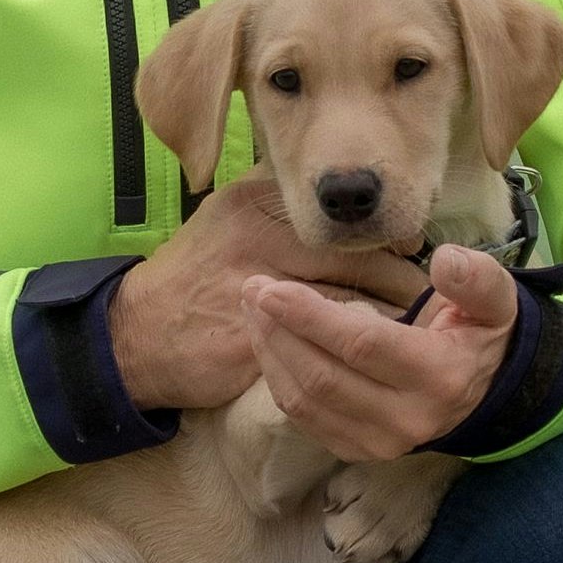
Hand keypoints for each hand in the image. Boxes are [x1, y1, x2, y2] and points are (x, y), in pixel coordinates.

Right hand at [111, 178, 430, 411]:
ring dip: (389, 319)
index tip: (411, 248)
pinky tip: (380, 361)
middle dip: (400, 278)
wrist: (135, 335)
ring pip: (350, 302)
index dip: (383, 233)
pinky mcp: (259, 340)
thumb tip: (345, 202)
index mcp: (257, 201)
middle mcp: (261, 238)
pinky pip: (327, 347)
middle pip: (358, 255)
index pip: (344, 213)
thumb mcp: (229, 217)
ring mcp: (260, 290)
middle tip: (427, 295)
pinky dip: (359, 353)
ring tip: (417, 328)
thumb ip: (281, 205)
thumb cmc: (192, 276)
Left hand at [244, 245, 517, 461]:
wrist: (484, 391)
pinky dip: (278, 379)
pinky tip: (268, 343)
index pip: (362, 345)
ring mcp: (380, 443)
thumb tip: (445, 260)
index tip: (272, 287)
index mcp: (440, 375)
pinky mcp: (358, 451)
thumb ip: (476, 279)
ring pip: (305, 402)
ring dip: (269, 354)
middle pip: (323, 377)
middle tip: (252, 289)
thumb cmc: (480, 333)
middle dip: (278, 331)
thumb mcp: (495, 300)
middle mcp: (407, 418)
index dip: (311, 317)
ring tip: (252, 310)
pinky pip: (304, 420)